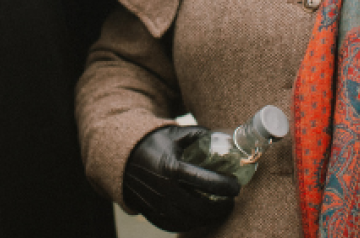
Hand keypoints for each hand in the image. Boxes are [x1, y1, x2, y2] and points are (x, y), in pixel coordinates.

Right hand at [122, 125, 240, 232]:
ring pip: (189, 221)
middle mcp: (164, 190)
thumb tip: (225, 139)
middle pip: (200, 207)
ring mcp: (156, 204)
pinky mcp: (151, 213)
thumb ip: (200, 135)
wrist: (122, 156)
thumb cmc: (154, 142)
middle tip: (231, 202)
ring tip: (219, 210)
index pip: (206, 182)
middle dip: (220, 208)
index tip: (236, 186)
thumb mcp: (176, 133)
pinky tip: (201, 217)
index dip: (225, 186)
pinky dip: (190, 224)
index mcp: (172, 168)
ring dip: (208, 218)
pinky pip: (174, 225)